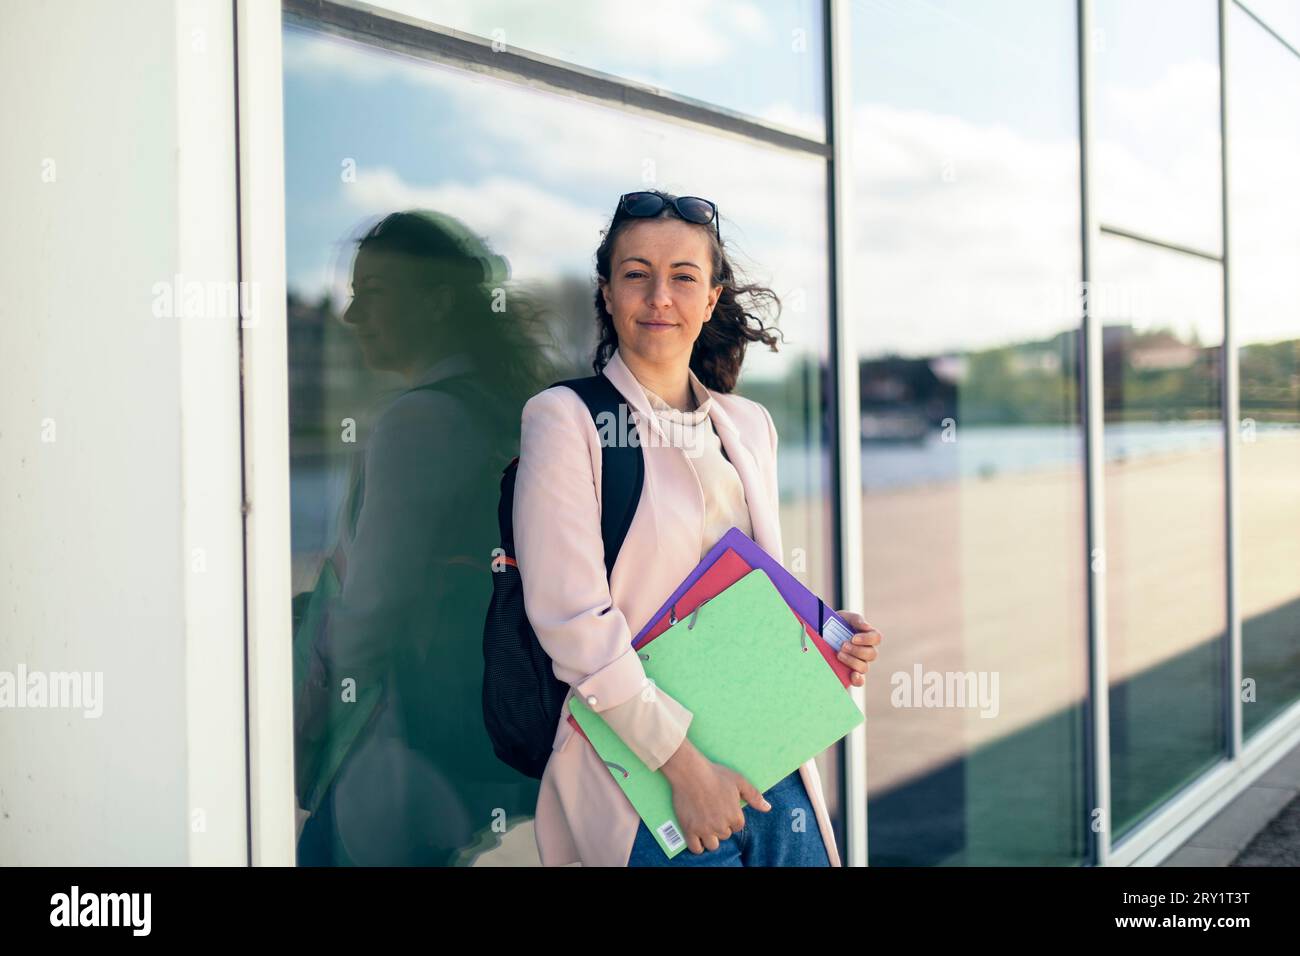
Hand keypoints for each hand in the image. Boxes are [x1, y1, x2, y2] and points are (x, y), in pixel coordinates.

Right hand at [660, 738, 770, 853]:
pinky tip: (697, 837)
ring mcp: (705, 830)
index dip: (731, 819)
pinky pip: (696, 848)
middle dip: (720, 827)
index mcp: (735, 816)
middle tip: (712, 814)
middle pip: (725, 835)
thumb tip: (768, 808)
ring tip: (705, 826)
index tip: (723, 810)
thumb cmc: (715, 774)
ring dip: (711, 838)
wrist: (690, 772)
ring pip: (712, 845)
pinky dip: (697, 845)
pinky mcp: (690, 830)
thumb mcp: (739, 781)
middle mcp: (721, 826)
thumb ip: (754, 796)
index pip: (737, 827)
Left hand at [835, 610, 882, 686]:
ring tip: (839, 655)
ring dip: (852, 661)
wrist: (820, 634)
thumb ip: (855, 619)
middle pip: (872, 654)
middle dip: (857, 650)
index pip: (876, 638)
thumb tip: (865, 626)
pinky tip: (852, 675)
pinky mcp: (851, 673)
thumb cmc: (835, 624)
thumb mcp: (844, 617)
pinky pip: (860, 680)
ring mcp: (860, 663)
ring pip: (864, 667)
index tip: (853, 638)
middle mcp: (866, 651)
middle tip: (842, 645)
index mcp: (868, 636)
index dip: (867, 639)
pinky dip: (858, 679)